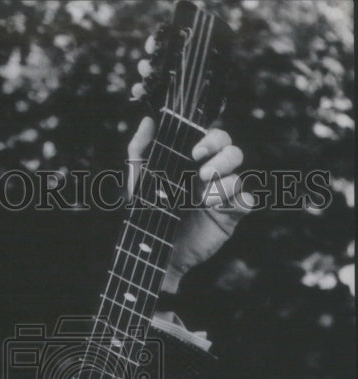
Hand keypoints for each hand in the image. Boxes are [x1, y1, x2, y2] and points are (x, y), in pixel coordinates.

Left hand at [129, 51, 252, 292]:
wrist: (155, 251)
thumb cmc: (147, 213)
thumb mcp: (139, 180)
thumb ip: (140, 149)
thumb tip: (148, 119)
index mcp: (194, 162)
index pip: (215, 137)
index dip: (211, 138)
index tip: (195, 152)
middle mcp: (212, 174)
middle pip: (233, 151)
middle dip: (222, 158)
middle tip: (202, 173)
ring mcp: (223, 195)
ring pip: (239, 176)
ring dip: (224, 184)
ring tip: (203, 200)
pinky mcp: (231, 215)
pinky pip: (247, 201)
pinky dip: (239, 201)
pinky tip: (221, 207)